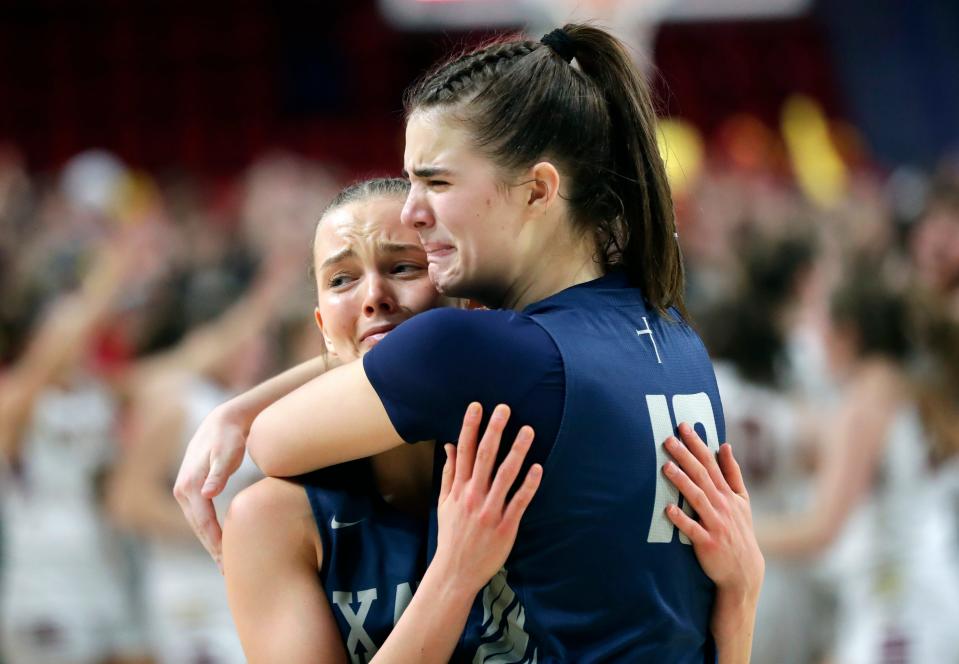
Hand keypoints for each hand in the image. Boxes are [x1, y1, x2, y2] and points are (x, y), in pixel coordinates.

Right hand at [173, 403, 249, 569]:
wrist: (223, 421)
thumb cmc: (229, 437)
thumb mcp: (226, 453)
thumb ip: (218, 473)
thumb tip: (208, 493)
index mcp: (190, 485)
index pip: (203, 522)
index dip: (215, 543)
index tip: (227, 561)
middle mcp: (182, 490)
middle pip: (198, 528)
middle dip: (212, 549)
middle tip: (229, 572)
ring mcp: (184, 490)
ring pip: (198, 524)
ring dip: (210, 543)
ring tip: (226, 563)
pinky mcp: (192, 489)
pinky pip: (200, 516)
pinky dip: (209, 531)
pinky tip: (220, 543)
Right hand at [433, 403, 542, 592]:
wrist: (455, 571)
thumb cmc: (451, 535)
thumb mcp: (444, 503)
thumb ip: (449, 473)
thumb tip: (449, 445)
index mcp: (458, 489)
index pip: (464, 451)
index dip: (470, 427)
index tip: (477, 406)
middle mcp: (472, 496)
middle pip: (484, 457)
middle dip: (494, 430)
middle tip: (504, 408)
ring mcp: (489, 510)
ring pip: (504, 475)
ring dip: (516, 451)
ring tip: (528, 430)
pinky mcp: (505, 526)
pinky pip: (519, 501)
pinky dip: (528, 484)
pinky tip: (537, 467)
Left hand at [662, 423, 763, 602]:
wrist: (744, 572)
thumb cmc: (739, 531)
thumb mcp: (742, 501)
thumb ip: (732, 473)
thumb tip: (725, 445)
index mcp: (728, 493)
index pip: (711, 463)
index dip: (698, 444)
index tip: (684, 426)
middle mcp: (722, 505)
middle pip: (702, 476)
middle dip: (686, 456)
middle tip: (669, 438)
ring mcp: (715, 524)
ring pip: (697, 498)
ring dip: (682, 482)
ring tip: (666, 467)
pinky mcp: (707, 543)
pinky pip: (692, 529)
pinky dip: (681, 519)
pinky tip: (668, 509)